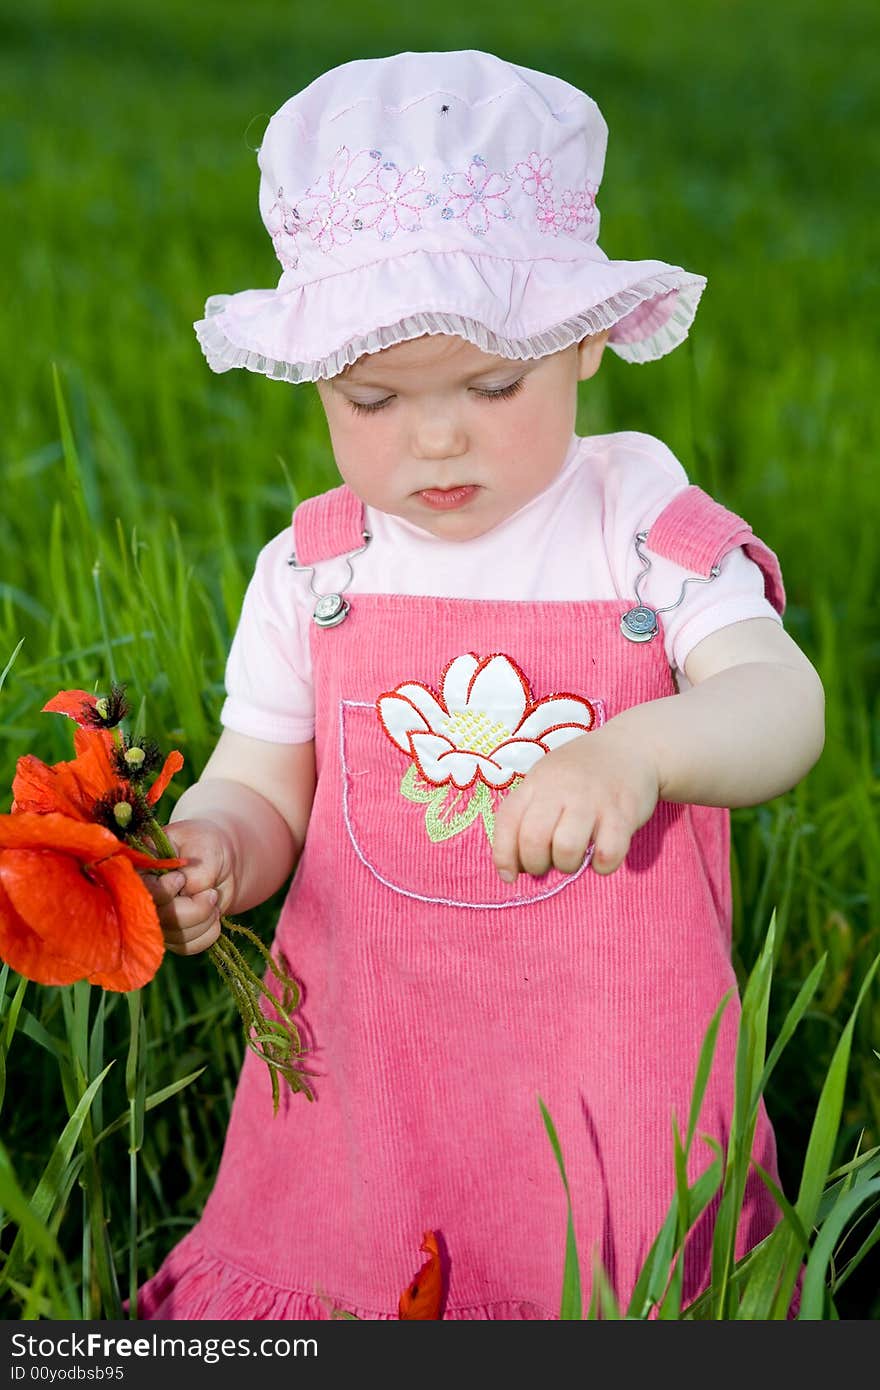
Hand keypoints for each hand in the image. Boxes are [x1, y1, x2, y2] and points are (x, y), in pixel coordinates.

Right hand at [141, 818, 236, 955]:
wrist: (223, 861)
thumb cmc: (208, 847)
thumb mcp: (205, 847)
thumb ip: (195, 872)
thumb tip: (187, 893)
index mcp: (141, 867)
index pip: (140, 891)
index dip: (164, 892)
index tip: (183, 878)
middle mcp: (143, 896)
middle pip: (159, 919)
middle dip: (194, 909)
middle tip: (211, 893)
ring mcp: (155, 919)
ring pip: (175, 936)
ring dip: (204, 921)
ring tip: (212, 898)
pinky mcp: (170, 935)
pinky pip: (186, 946)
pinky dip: (207, 933)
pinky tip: (213, 916)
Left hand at [491, 725, 660, 880]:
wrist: (632, 746)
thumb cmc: (581, 772)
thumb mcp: (546, 781)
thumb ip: (528, 815)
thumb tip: (514, 867)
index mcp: (537, 782)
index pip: (508, 821)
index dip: (504, 856)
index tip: (509, 876)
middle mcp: (561, 788)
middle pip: (534, 839)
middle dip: (536, 865)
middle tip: (548, 863)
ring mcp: (593, 799)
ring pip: (567, 848)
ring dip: (568, 865)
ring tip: (575, 858)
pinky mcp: (623, 813)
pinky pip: (607, 853)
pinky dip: (602, 865)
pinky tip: (602, 857)